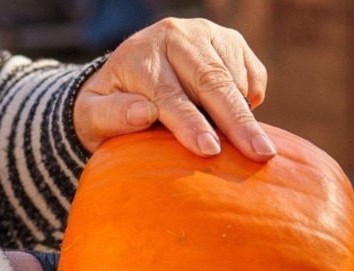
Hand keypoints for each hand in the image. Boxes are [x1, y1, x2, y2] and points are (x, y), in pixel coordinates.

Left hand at [72, 18, 274, 160]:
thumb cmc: (112, 106)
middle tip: (261, 153)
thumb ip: (110, 115)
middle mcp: (176, 36)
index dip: (189, 122)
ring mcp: (207, 34)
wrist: (134, 75)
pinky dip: (250, 100)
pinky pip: (253, 76)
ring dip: (244, 115)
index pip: (169, 93)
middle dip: (237, 121)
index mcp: (140, 54)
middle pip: (212, 82)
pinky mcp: (232, 41)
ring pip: (236, 80)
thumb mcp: (93, 115)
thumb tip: (141, 113)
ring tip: (247, 146)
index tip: (209, 149)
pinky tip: (232, 114)